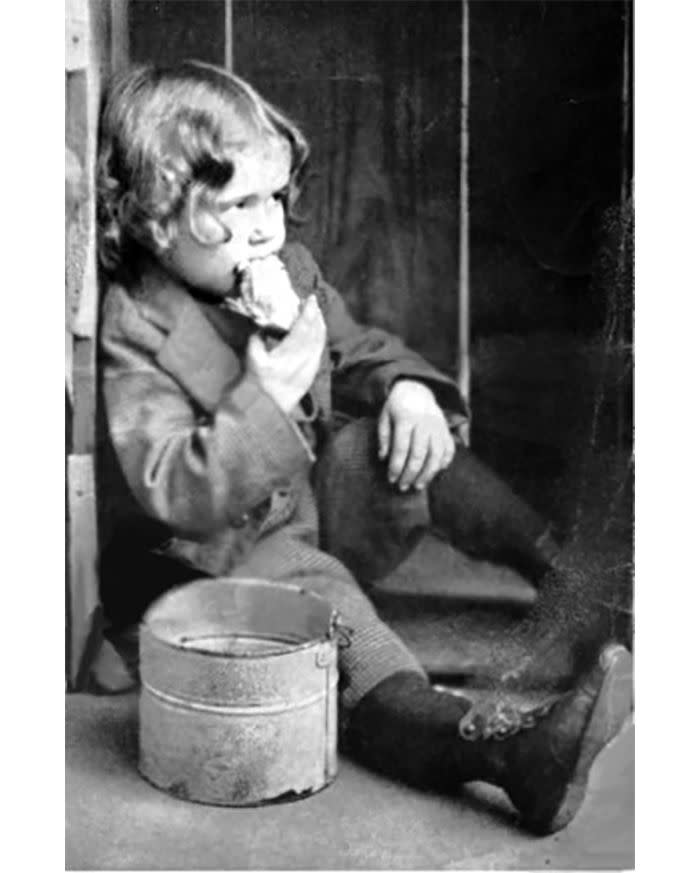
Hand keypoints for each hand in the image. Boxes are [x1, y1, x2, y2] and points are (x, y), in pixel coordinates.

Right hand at [246, 295, 325, 413]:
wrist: (268, 408)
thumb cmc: (256, 383)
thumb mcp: (252, 360)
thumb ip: (257, 340)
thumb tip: (263, 323)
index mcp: (286, 357)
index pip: (301, 329)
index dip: (307, 313)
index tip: (308, 299)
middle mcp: (301, 362)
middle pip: (314, 333)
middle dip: (315, 316)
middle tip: (313, 302)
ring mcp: (309, 369)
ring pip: (319, 342)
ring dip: (319, 325)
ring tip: (316, 313)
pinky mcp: (312, 374)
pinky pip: (319, 351)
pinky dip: (320, 338)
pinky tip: (318, 332)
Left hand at [378, 380, 454, 490]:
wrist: (416, 390)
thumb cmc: (396, 408)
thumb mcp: (384, 417)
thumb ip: (383, 437)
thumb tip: (383, 458)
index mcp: (406, 418)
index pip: (402, 447)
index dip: (396, 465)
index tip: (391, 479)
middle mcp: (424, 422)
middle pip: (419, 453)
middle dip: (410, 473)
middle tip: (403, 487)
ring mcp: (438, 426)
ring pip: (436, 454)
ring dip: (428, 473)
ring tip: (418, 486)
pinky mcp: (446, 429)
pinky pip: (449, 448)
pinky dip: (445, 461)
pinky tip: (437, 472)